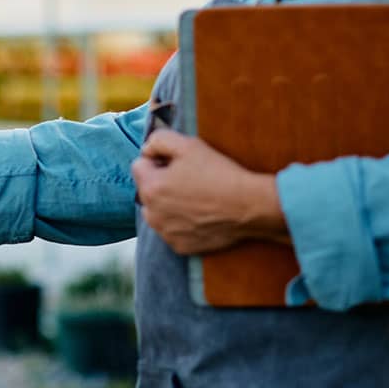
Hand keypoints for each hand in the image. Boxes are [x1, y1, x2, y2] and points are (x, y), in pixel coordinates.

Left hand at [130, 130, 285, 254]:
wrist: (249, 206)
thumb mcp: (188, 144)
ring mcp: (166, 233)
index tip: (178, 163)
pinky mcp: (180, 247)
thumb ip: (158, 140)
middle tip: (189, 179)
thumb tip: (147, 150)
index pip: (139, 165)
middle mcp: (152, 215)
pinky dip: (181, 223)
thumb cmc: (219, 173)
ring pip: (158, 211)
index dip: (158, 160)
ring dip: (168, 204)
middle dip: (161, 183)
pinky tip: (200, 214)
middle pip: (147, 190)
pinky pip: (172, 230)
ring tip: (196, 197)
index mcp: (150, 188)